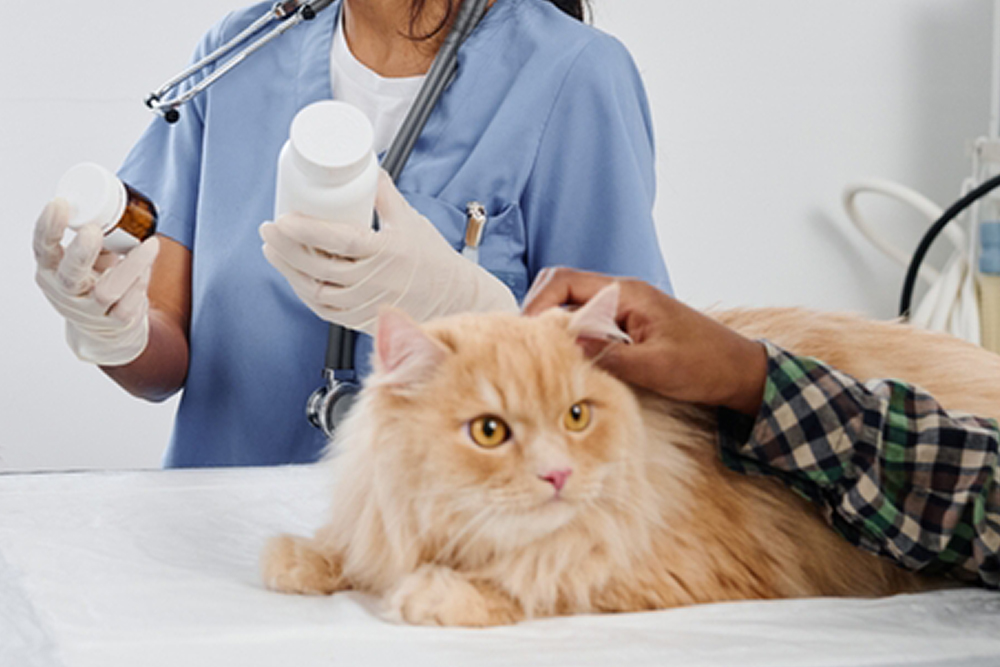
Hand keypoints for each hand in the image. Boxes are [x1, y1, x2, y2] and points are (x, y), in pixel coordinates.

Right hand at [34, 198, 158, 365]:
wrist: (105, 330)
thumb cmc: (94, 281)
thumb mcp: (86, 258)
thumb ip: (93, 235)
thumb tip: (110, 197)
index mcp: (51, 269)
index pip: (42, 247)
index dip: (48, 226)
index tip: (60, 202)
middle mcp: (65, 292)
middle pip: (69, 275)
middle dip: (81, 252)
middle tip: (93, 230)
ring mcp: (89, 311)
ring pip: (108, 290)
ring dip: (131, 266)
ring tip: (149, 244)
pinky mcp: (114, 323)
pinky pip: (130, 303)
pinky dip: (142, 283)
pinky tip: (148, 269)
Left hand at [260, 170, 516, 334]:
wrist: (451, 299)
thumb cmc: (432, 259)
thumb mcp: (411, 221)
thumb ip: (385, 195)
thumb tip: (365, 167)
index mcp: (386, 252)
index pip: (339, 241)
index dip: (307, 230)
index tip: (284, 217)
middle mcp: (373, 281)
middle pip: (318, 267)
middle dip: (287, 248)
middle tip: (269, 228)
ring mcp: (365, 304)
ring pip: (315, 291)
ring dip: (288, 271)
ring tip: (272, 250)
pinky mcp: (360, 320)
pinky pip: (324, 310)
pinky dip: (304, 292)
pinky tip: (293, 276)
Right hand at [523, 268, 766, 414]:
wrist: (739, 372)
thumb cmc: (704, 366)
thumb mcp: (655, 366)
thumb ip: (608, 355)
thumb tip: (563, 345)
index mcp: (627, 293)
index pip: (565, 282)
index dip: (537, 303)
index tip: (524, 334)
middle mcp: (622, 294)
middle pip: (563, 290)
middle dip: (538, 313)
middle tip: (525, 347)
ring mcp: (625, 309)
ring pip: (574, 308)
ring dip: (555, 328)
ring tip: (541, 357)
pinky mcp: (628, 327)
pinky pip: (589, 324)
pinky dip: (572, 339)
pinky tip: (568, 362)